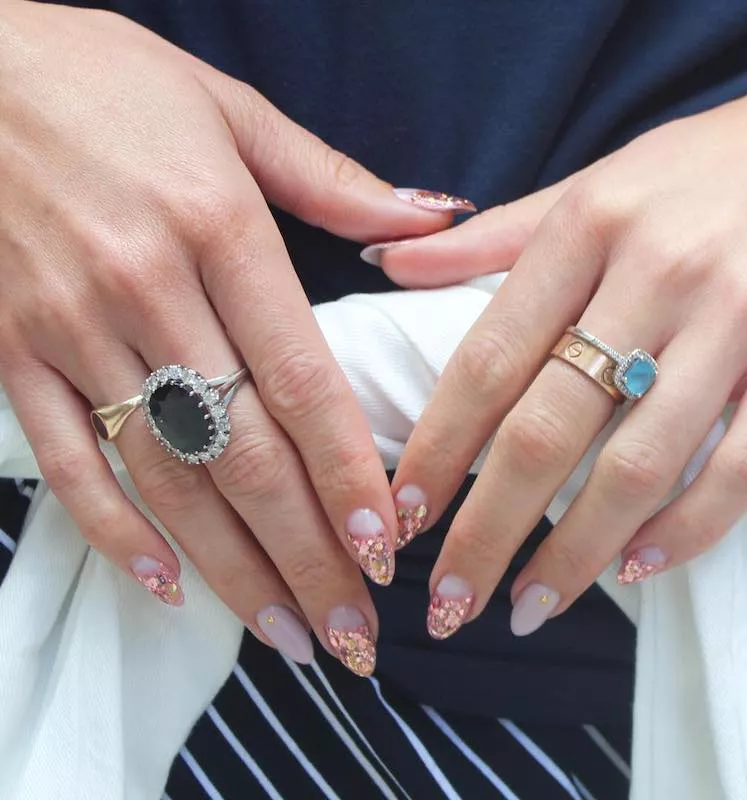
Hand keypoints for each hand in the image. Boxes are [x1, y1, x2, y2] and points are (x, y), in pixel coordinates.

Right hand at [0, 1, 467, 673]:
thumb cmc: (102, 80)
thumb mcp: (230, 107)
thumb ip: (336, 180)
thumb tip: (438, 215)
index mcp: (217, 228)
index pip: (301, 382)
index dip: (346, 475)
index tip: (386, 549)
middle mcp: (147, 290)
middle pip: (244, 455)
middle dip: (305, 555)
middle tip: (355, 632)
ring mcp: (71, 329)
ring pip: (167, 479)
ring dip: (233, 570)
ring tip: (290, 634)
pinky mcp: (10, 352)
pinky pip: (69, 461)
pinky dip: (115, 532)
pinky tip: (170, 586)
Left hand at [387, 71, 746, 638]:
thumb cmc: (695, 170)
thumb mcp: (587, 186)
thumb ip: (487, 237)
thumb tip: (387, 262)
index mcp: (587, 228)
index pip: (489, 358)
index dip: (439, 447)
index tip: (403, 514)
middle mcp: (658, 276)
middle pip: (550, 430)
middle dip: (488, 529)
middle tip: (448, 601)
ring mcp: (740, 323)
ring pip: (641, 465)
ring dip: (575, 553)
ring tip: (527, 609)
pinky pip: (743, 464)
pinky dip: (689, 528)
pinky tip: (636, 568)